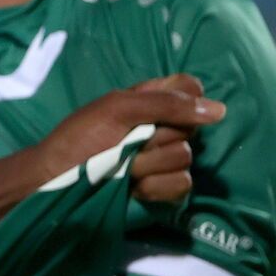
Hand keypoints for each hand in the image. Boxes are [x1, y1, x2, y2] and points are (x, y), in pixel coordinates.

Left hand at [38, 74, 223, 201]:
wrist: (56, 181)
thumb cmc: (79, 139)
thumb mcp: (118, 109)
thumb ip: (166, 104)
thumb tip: (219, 110)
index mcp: (150, 101)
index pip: (190, 88)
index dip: (184, 99)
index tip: (157, 110)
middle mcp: (162, 127)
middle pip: (190, 126)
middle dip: (155, 138)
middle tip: (125, 143)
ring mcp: (164, 158)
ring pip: (185, 157)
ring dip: (148, 164)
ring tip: (123, 166)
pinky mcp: (163, 186)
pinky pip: (181, 184)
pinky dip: (155, 186)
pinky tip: (134, 186)